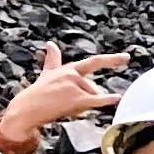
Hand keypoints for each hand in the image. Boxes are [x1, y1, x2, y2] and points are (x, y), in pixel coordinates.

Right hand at [0, 44, 128, 153]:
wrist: (26, 109)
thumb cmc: (37, 93)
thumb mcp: (46, 73)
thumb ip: (52, 59)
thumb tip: (50, 43)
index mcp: (68, 69)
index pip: (93, 63)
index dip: (111, 60)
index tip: (127, 57)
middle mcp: (72, 74)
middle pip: (92, 89)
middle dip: (84, 99)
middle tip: (63, 104)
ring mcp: (74, 85)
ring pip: (91, 98)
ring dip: (81, 107)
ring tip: (62, 107)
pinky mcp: (76, 98)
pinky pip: (97, 100)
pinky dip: (108, 100)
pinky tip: (117, 98)